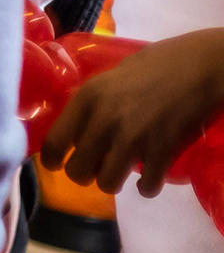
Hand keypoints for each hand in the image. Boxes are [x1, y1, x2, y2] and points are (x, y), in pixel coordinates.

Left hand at [45, 28, 223, 194]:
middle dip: (84, 175)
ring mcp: (134, 138)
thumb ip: (92, 104)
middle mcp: (104, 120)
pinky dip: (146, 187)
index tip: (56, 165)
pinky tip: (147, 180)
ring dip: (112, 182)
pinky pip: (146, 186)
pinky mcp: (162, 152)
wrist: (200, 67)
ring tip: (119, 173)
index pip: (54, 142)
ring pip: (107, 183)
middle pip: (77, 171)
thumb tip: (76, 128)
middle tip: (95, 168)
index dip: (51, 160)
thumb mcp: (110, 78)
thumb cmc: (156, 65)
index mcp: (87, 98)